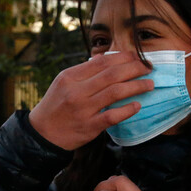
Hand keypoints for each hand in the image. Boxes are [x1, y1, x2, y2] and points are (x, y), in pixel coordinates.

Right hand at [28, 52, 152, 150]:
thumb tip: (106, 59)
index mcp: (70, 76)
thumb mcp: (63, 83)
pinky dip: (127, 109)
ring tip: (149, 84)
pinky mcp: (89, 127)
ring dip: (136, 86)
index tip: (137, 57)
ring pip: (115, 93)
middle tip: (148, 68)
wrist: (41, 133)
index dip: (124, 57)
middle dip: (135, 69)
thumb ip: (84, 72)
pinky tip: (137, 105)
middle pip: (112, 74)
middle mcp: (76, 91)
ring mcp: (83, 109)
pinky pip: (112, 116)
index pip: (102, 62)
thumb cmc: (55, 106)